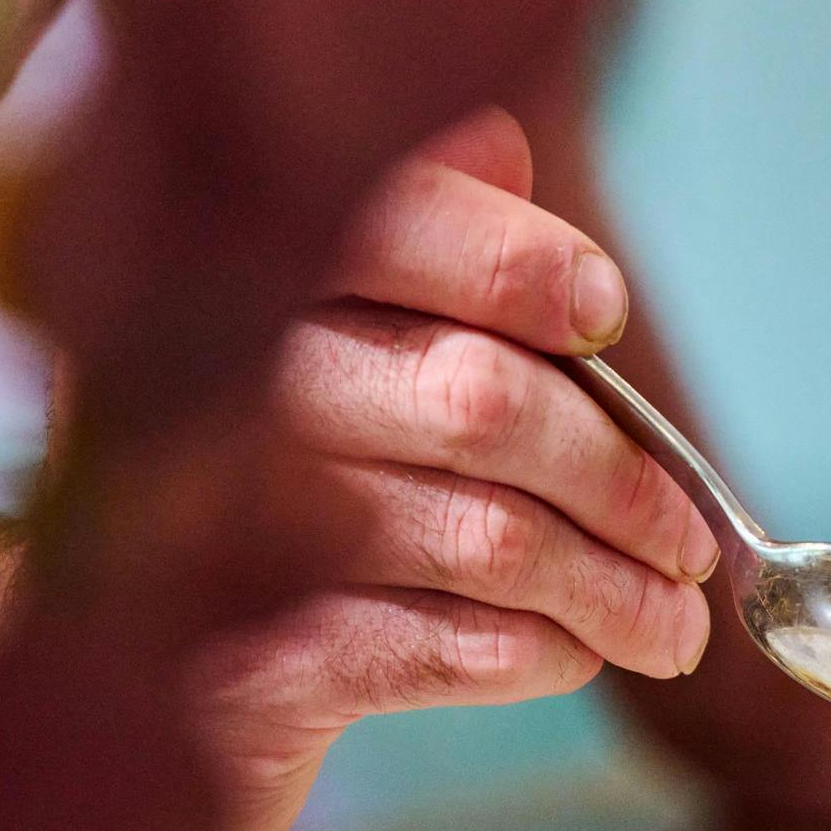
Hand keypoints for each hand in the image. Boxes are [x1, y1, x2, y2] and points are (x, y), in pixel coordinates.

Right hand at [186, 108, 714, 830]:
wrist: (138, 690)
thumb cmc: (279, 504)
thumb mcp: (340, 365)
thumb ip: (419, 252)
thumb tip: (500, 139)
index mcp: (246, 294)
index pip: (393, 219)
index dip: (518, 263)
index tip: (603, 313)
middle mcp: (224, 401)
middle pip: (480, 399)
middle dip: (621, 477)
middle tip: (691, 540)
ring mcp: (228, 540)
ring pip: (484, 538)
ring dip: (612, 590)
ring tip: (672, 625)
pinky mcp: (251, 668)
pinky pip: (443, 648)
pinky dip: (539, 655)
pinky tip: (573, 657)